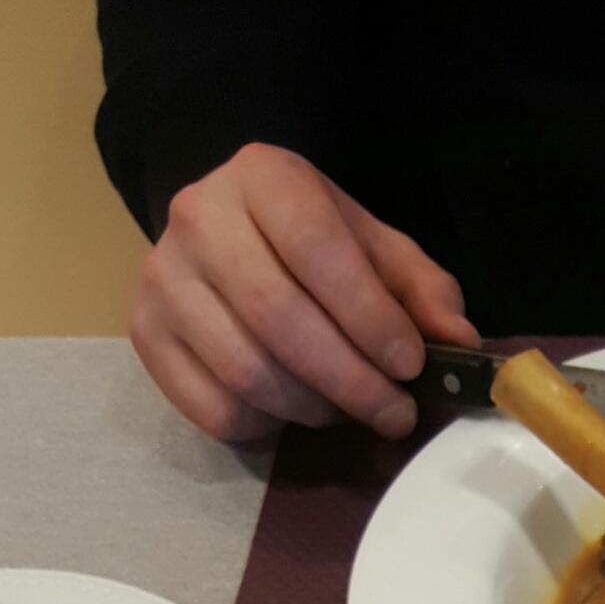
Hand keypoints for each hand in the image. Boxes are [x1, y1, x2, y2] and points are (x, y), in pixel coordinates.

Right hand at [129, 143, 478, 441]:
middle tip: (394, 412)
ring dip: (312, 409)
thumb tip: (459, 344)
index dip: (369, 317)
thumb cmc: (312, 242)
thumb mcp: (375, 247)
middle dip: (351, 381)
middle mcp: (198, 217)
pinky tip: (291, 409)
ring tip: (345, 408)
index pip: (317, 249)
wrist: (227, 230)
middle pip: (280, 320)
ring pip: (247, 372)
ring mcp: (162, 278)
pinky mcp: (146, 334)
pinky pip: (215, 409)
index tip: (411, 365)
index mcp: (263, 176)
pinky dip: (266, 426)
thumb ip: (422, 291)